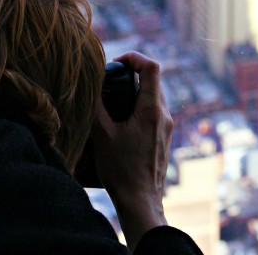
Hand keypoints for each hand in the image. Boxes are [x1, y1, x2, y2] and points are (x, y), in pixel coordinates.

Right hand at [92, 52, 173, 252]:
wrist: (140, 201)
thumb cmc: (121, 170)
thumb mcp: (102, 135)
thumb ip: (97, 106)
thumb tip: (90, 85)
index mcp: (151, 110)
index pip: (152, 67)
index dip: (134, 57)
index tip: (116, 63)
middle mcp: (164, 116)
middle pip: (152, 80)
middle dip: (131, 75)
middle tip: (110, 82)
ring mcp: (167, 128)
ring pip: (154, 97)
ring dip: (135, 92)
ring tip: (113, 102)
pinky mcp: (164, 138)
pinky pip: (154, 112)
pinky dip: (139, 107)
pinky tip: (121, 122)